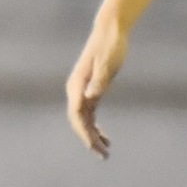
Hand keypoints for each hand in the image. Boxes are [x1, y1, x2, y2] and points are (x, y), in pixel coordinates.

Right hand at [66, 19, 129, 157]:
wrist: (110, 31)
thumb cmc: (110, 45)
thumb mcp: (108, 62)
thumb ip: (99, 80)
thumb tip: (90, 98)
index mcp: (77, 85)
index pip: (76, 114)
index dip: (83, 132)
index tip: (93, 145)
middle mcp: (76, 90)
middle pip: (79, 121)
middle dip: (89, 139)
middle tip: (103, 155)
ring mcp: (82, 91)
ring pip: (84, 120)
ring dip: (93, 136)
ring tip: (105, 151)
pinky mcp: (91, 90)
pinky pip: (90, 114)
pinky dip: (96, 127)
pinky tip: (105, 137)